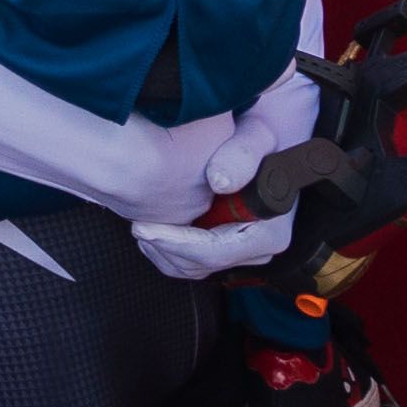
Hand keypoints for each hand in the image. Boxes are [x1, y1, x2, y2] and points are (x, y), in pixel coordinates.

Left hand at [129, 116, 296, 281]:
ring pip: (190, 268)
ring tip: (140, 224)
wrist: (256, 143)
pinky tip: (152, 225)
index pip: (216, 252)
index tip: (145, 228)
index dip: (177, 244)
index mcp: (270, 233)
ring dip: (161, 251)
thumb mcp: (257, 137)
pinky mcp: (222, 250)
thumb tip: (221, 182)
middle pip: (200, 265)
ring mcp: (238, 253)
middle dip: (164, 248)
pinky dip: (165, 249)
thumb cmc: (257, 139)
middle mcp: (256, 250)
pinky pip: (188, 262)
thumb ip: (242, 155)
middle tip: (136, 225)